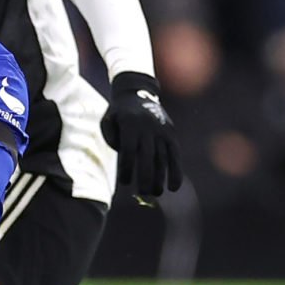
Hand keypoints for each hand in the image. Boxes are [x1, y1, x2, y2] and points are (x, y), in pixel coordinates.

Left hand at [102, 71, 182, 199]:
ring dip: (160, 177)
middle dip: (146, 176)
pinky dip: (175, 171)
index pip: (129, 150)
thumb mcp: (108, 120)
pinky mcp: (171, 133)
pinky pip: (175, 154)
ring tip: (155, 193)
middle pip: (148, 156)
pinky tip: (173, 187)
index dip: (128, 167)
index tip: (125, 182)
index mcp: (130, 123)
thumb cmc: (118, 113)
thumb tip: (124, 159)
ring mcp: (161, 129)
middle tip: (143, 193)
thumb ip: (111, 138)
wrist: (137, 91)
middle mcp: (148, 126)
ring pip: (163, 157)